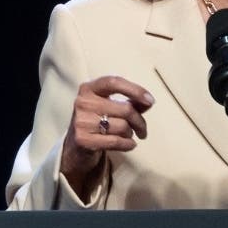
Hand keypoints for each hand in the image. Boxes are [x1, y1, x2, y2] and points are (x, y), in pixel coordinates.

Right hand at [61, 75, 154, 196]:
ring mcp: (81, 121)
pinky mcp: (83, 140)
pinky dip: (128, 144)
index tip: (150, 100)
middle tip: (143, 129)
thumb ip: (130, 101)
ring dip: (131, 133)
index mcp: (89, 88)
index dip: (135, 90)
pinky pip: (116, 141)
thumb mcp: (111, 106)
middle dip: (140, 121)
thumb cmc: (98, 120)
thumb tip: (148, 102)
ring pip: (122, 127)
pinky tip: (129, 144)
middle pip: (125, 109)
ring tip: (127, 135)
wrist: (77, 144)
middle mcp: (83, 102)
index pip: (114, 82)